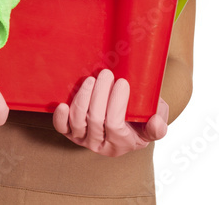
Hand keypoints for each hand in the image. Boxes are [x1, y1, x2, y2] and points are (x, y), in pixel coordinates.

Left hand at [52, 69, 168, 156]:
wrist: (125, 120)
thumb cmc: (140, 119)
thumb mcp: (155, 122)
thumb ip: (158, 126)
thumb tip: (155, 122)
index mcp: (122, 143)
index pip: (115, 124)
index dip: (117, 103)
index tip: (122, 82)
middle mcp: (100, 144)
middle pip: (95, 120)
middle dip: (100, 94)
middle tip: (107, 74)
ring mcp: (84, 139)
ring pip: (78, 121)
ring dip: (83, 98)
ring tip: (91, 79)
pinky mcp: (70, 132)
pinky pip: (62, 128)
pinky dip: (60, 117)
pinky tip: (62, 104)